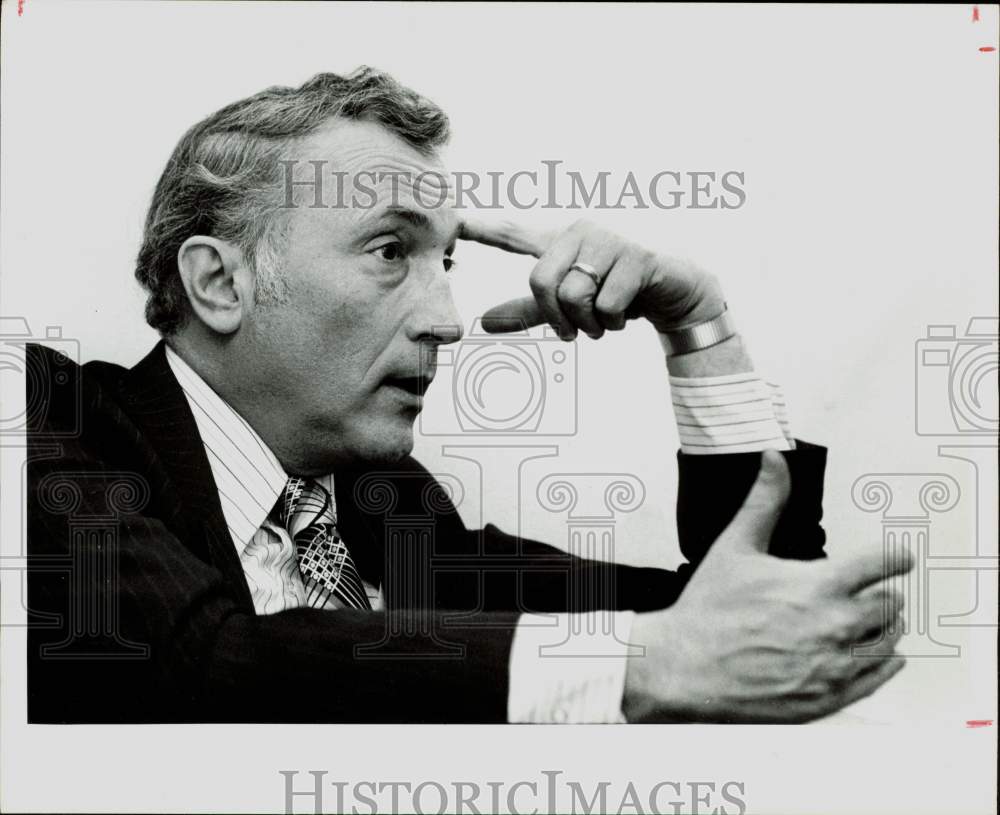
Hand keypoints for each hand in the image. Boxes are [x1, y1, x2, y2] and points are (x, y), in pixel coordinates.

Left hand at [460, 218, 725, 338]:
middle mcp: (581, 233)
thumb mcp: (570, 307)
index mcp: (561, 243)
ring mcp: (610, 241)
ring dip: (590, 325)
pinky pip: (606, 304)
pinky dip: (614, 322)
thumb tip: (483, 323)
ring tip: (607, 321)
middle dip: (558, 319)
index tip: (454, 221)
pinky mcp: (637, 257)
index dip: (484, 230)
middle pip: (541, 282)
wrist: (677, 294)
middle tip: (576, 332)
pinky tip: (629, 313)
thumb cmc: (621, 293)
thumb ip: (530, 312)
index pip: (515, 235)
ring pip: (574, 296)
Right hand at [624, 450, 912, 723]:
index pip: (885, 564)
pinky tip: (870, 655)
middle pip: (892, 605)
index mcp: (817, 586)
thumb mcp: (735, 546)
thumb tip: (774, 462)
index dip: (894, 556)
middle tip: (862, 594)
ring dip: (881, 628)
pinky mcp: (829, 698)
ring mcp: (834, 666)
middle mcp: (835, 626)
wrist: (685, 668)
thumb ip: (764, 501)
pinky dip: (881, 664)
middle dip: (879, 595)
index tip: (896, 557)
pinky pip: (878, 679)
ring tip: (858, 622)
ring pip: (889, 642)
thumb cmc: (708, 610)